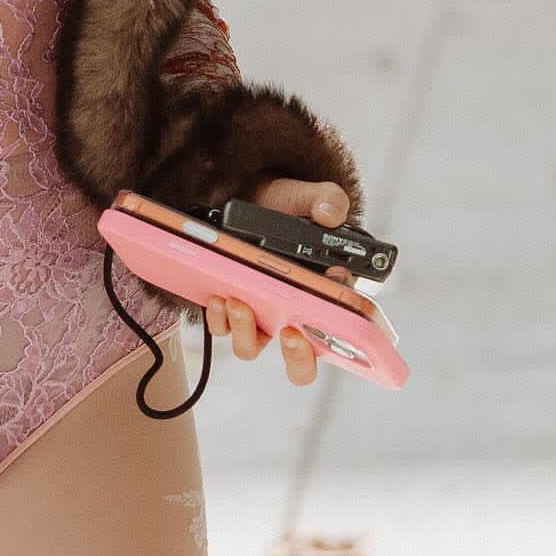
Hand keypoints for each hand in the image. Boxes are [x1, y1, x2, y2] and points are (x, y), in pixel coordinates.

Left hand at [206, 175, 353, 386]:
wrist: (250, 194)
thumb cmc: (287, 205)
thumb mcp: (309, 196)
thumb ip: (328, 200)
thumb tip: (330, 215)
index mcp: (324, 297)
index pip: (338, 336)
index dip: (331, 338)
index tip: (319, 318)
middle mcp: (293, 314)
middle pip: (301, 362)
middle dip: (298, 357)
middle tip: (290, 333)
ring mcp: (260, 313)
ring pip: (254, 346)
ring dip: (247, 332)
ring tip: (238, 302)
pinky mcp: (231, 304)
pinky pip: (223, 327)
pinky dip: (219, 318)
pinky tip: (217, 296)